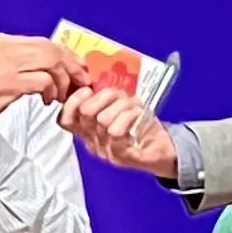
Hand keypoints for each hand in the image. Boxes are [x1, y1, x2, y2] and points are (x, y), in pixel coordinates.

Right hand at [0, 32, 69, 126]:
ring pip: (51, 62)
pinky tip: (47, 101)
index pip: (43, 42)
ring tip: (60, 95)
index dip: (64, 56)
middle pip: (51, 49)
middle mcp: (6, 48)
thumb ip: (16, 65)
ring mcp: (8, 64)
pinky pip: (44, 81)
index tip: (75, 68)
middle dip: (71, 66)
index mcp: (2, 42)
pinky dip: (51, 91)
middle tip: (79, 82)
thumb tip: (44, 72)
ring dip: (62, 80)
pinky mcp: (10, 82)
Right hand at [61, 85, 178, 176]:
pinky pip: (116, 132)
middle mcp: (94, 143)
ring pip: (103, 120)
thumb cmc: (142, 126)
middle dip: (103, 96)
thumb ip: (108, 99)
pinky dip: (129, 116)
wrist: (166, 152)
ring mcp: (107, 151)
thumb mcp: (121, 109)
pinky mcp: (123, 156)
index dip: (72, 102)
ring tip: (134, 104)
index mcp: (89, 131)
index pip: (65, 119)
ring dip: (121, 105)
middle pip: (85, 114)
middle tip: (119, 94)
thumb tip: (100, 76)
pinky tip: (139, 112)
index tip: (88, 89)